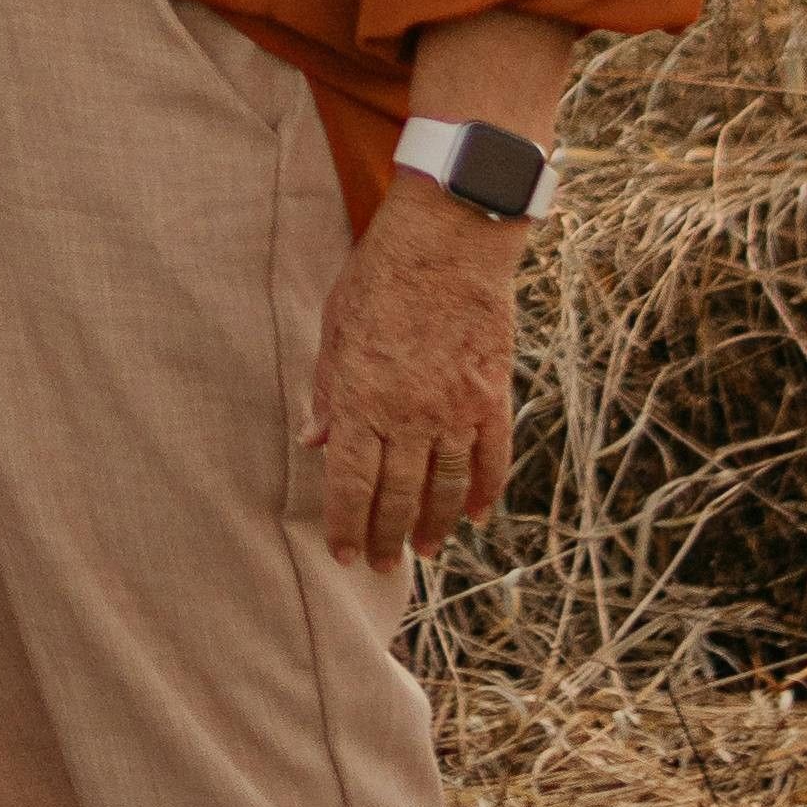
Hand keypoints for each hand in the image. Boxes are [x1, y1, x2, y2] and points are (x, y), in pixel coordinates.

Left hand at [302, 179, 521, 571]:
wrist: (447, 242)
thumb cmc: (379, 278)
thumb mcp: (334, 329)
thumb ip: (326, 391)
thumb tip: (313, 443)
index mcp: (361, 399)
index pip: (351, 483)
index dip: (347, 524)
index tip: (343, 554)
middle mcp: (409, 414)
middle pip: (397, 496)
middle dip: (385, 537)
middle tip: (379, 565)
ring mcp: (456, 410)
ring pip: (447, 489)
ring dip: (435, 526)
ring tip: (423, 551)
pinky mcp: (492, 398)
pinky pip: (492, 460)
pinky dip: (485, 493)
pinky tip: (477, 517)